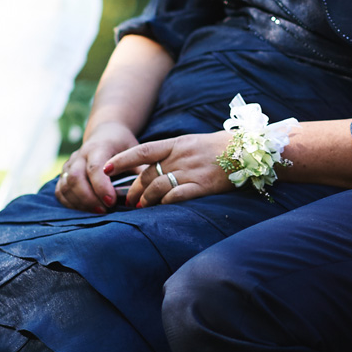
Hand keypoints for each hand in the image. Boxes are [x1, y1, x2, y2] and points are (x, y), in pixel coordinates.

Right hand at [56, 121, 138, 212]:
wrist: (105, 133)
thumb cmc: (122, 145)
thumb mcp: (134, 150)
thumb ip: (139, 169)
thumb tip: (147, 189)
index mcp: (98, 147)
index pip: (94, 167)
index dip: (101, 186)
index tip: (111, 201)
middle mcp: (80, 155)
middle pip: (76, 178)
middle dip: (89, 198)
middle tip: (104, 211)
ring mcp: (69, 164)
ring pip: (66, 186)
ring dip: (80, 203)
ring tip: (97, 212)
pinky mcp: (64, 174)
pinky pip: (60, 191)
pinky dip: (70, 203)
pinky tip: (84, 210)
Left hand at [103, 132, 234, 207]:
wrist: (247, 150)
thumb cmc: (219, 147)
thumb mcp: (192, 143)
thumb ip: (173, 154)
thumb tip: (152, 168)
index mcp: (177, 144)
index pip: (142, 151)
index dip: (121, 160)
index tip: (105, 168)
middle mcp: (181, 156)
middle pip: (147, 174)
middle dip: (134, 189)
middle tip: (128, 201)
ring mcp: (192, 171)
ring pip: (158, 186)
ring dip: (146, 199)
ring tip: (142, 207)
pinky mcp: (203, 185)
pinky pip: (178, 195)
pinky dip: (166, 203)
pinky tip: (162, 207)